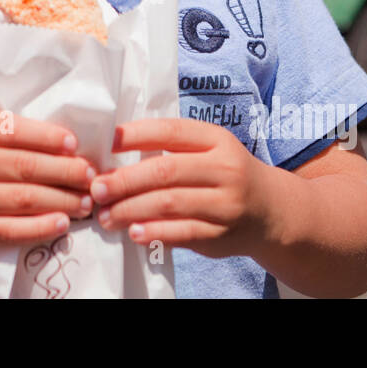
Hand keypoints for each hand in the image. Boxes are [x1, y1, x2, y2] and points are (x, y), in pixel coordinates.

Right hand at [0, 111, 95, 252]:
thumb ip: (6, 134)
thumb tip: (65, 143)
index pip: (10, 129)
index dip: (46, 137)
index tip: (74, 144)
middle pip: (21, 166)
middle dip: (63, 171)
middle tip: (90, 174)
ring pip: (21, 199)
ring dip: (60, 200)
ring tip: (84, 200)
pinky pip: (11, 230)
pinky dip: (41, 227)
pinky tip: (62, 222)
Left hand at [89, 117, 272, 259]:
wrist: (269, 210)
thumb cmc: (224, 173)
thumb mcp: (208, 149)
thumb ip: (171, 147)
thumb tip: (114, 152)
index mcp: (216, 140)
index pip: (170, 132)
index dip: (135, 136)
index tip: (106, 144)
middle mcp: (225, 169)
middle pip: (166, 171)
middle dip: (125, 180)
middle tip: (97, 189)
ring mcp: (226, 204)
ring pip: (170, 204)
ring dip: (131, 210)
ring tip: (106, 215)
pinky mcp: (222, 235)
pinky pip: (182, 233)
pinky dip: (154, 232)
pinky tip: (134, 232)